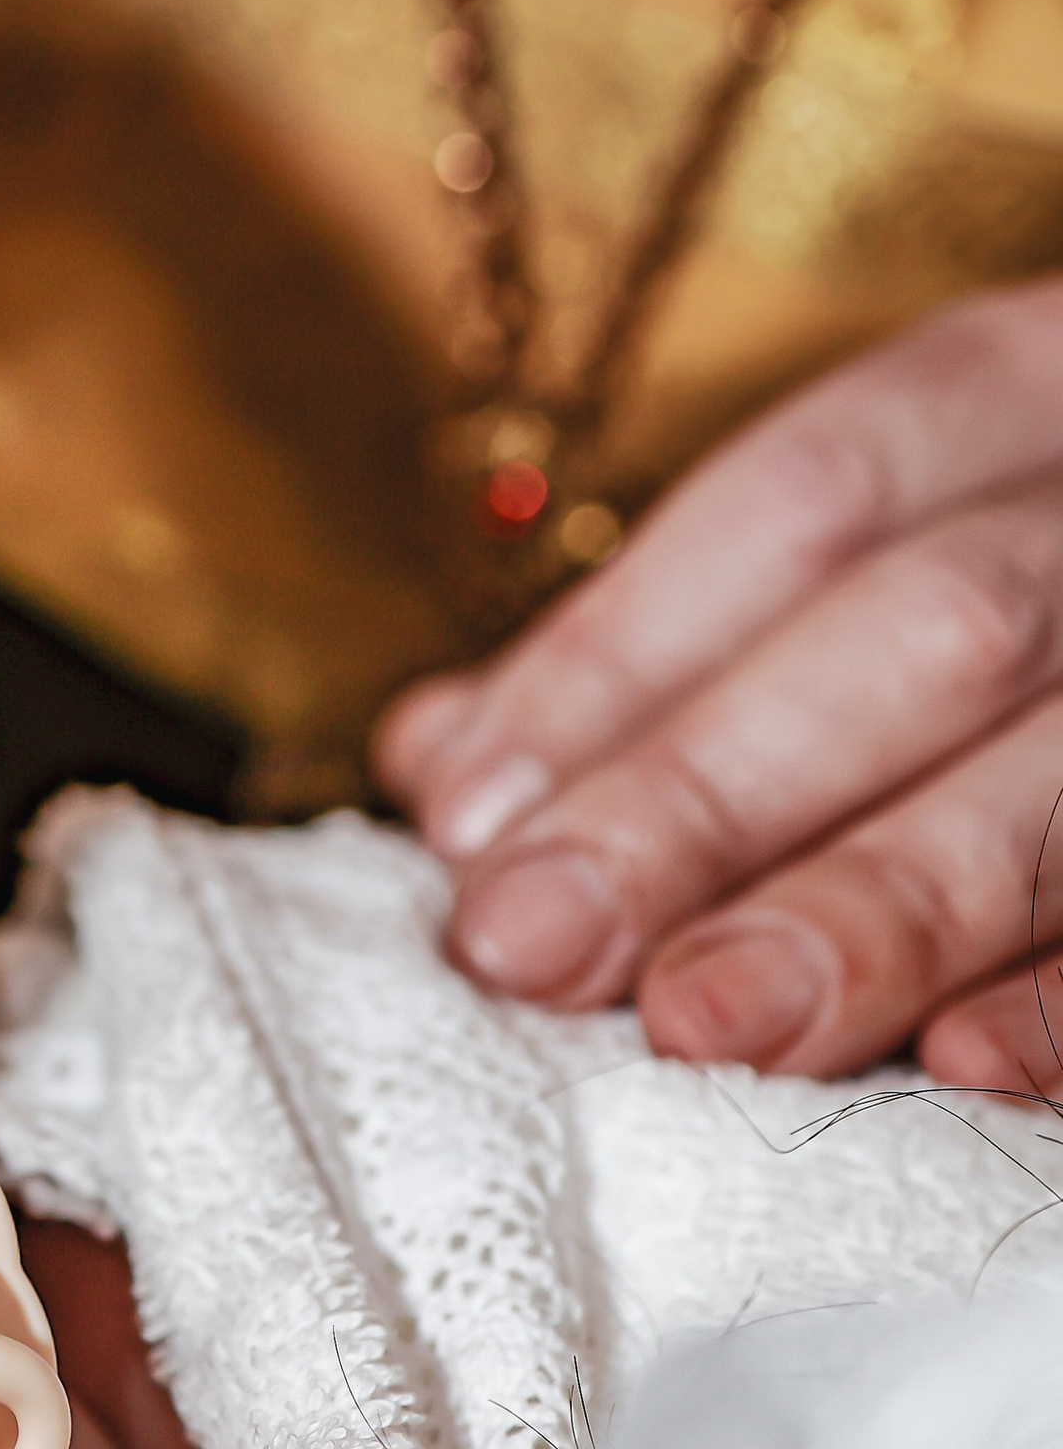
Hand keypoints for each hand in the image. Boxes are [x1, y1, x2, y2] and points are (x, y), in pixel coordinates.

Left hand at [374, 279, 1062, 1094]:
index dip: (628, 657)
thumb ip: (695, 641)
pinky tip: (967, 1071)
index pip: (809, 498)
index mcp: (1042, 378)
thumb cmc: (1045, 588)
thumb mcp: (910, 530)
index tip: (466, 824)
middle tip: (534, 947)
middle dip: (717, 792)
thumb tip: (446, 765)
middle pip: (929, 627)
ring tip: (703, 1025)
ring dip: (883, 907)